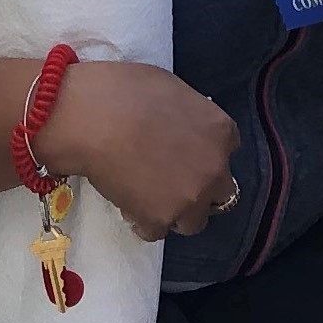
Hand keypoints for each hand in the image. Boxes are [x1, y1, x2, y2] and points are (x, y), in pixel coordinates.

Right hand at [40, 59, 240, 241]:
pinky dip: (144, 222)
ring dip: (175, 212)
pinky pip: (157, 231)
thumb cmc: (127, 91)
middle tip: (170, 179)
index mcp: (220, 132)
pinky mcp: (161, 220)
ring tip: (148, 198)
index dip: (204, 154)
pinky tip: (128, 205)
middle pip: (219, 192)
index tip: (186, 154)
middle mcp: (215, 169)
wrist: (95, 118)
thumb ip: (188, 117)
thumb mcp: (173, 90)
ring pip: (194, 221)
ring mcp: (191, 198)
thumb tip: (180, 126)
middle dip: (198, 187)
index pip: (226, 152)